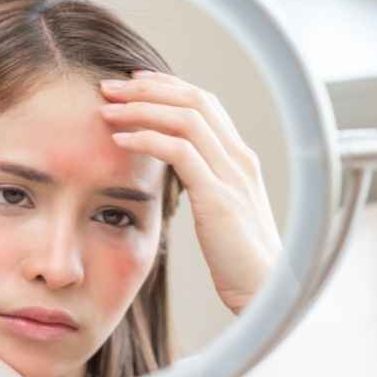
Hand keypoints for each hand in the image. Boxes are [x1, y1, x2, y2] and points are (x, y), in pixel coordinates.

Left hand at [100, 71, 282, 314]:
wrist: (268, 292)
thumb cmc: (239, 260)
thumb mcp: (222, 212)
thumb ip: (204, 183)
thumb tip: (173, 170)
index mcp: (240, 159)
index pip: (205, 102)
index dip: (167, 86)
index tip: (133, 84)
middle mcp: (240, 159)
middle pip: (194, 100)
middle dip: (148, 88)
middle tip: (110, 87)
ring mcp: (232, 176)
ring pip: (185, 118)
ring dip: (141, 108)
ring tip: (108, 111)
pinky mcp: (218, 198)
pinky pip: (179, 152)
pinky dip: (146, 139)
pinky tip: (120, 140)